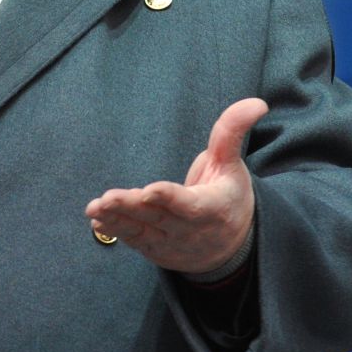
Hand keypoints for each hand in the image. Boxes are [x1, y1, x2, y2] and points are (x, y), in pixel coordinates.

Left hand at [84, 98, 267, 274]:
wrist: (230, 246)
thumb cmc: (229, 197)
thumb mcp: (232, 165)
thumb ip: (232, 133)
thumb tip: (256, 103)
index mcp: (212, 208)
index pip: (189, 205)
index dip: (169, 198)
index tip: (149, 190)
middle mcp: (189, 230)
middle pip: (158, 218)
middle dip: (131, 208)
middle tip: (107, 198)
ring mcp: (171, 243)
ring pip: (141, 231)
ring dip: (117, 220)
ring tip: (95, 208)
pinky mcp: (156, 249)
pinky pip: (134, 240)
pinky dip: (115, 231)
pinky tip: (97, 220)